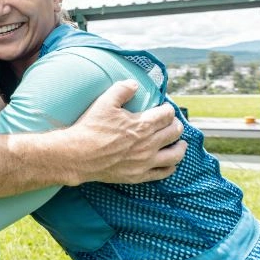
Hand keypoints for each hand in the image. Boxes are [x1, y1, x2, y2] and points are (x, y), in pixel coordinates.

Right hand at [62, 80, 186, 184]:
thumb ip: (122, 90)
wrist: (78, 155)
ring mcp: (146, 162)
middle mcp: (149, 144)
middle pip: (174, 132)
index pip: (167, 115)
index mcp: (143, 124)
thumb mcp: (104, 102)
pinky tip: (171, 163)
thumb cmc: (91, 128)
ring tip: (181, 143)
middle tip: (173, 123)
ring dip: (181, 147)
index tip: (165, 108)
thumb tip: (134, 84)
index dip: (168, 109)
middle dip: (176, 125)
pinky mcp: (139, 175)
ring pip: (175, 155)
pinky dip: (171, 167)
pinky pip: (163, 173)